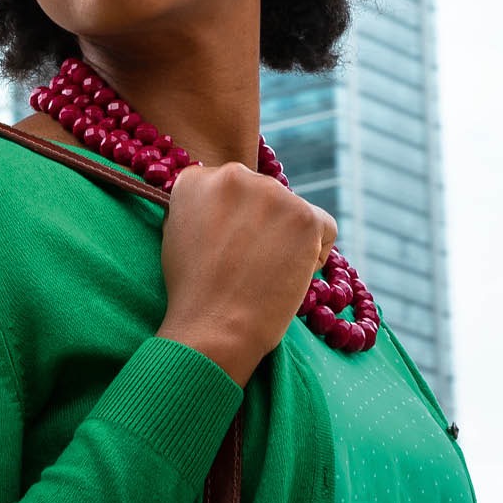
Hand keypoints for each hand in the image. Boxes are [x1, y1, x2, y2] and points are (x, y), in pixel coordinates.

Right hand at [156, 162, 336, 386]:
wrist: (213, 327)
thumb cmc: (192, 292)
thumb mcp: (178, 234)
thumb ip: (201, 206)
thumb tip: (227, 201)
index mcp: (198, 178)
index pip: (227, 185)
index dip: (231, 219)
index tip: (225, 246)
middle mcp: (234, 175)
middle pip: (261, 194)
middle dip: (259, 223)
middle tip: (246, 262)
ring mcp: (272, 194)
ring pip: (292, 209)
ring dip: (284, 235)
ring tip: (264, 270)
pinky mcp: (305, 216)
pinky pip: (323, 225)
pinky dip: (316, 248)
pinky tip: (291, 271)